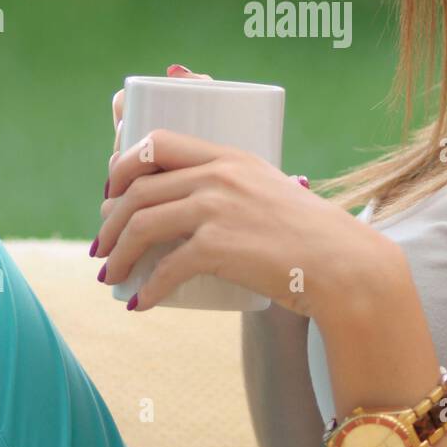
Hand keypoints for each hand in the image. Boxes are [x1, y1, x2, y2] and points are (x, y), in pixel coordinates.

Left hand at [97, 68, 399, 318]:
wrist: (344, 266)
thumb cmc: (311, 238)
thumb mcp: (272, 192)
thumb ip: (238, 192)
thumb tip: (199, 212)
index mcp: (229, 156)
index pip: (157, 143)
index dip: (122, 167)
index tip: (111, 193)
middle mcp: (219, 175)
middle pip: (138, 188)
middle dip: (109, 220)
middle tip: (102, 246)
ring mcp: (218, 209)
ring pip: (142, 224)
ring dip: (117, 254)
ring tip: (110, 275)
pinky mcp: (219, 246)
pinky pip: (165, 268)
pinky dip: (146, 289)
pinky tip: (138, 303)